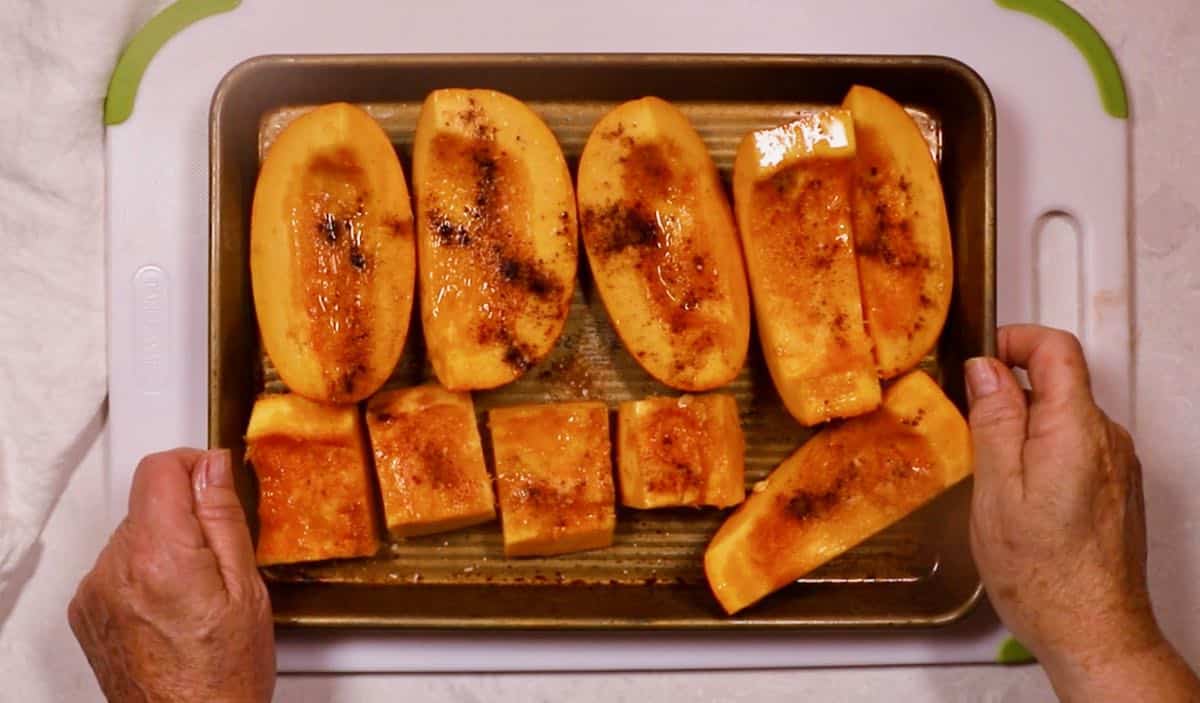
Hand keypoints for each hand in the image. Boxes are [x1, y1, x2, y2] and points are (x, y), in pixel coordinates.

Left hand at [69, 449, 274, 701]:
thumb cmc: (225, 675)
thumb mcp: (247, 588)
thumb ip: (223, 518)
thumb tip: (212, 466)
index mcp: (160, 557)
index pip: (159, 469)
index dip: (193, 465)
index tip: (214, 481)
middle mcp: (116, 570)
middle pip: (148, 502)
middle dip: (186, 515)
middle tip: (221, 559)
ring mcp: (96, 592)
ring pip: (134, 534)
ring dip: (165, 545)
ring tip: (198, 592)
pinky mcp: (88, 610)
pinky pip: (118, 566)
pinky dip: (145, 572)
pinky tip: (173, 606)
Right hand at [966, 324, 1198, 700]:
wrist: (1093, 631)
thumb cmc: (1043, 574)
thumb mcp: (997, 490)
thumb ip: (994, 421)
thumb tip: (985, 369)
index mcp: (1076, 430)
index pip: (1056, 348)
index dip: (1015, 340)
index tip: (980, 360)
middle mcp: (1107, 439)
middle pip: (1058, 382)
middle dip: (1009, 393)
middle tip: (969, 429)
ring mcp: (1117, 464)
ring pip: (1063, 417)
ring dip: (1023, 428)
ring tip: (992, 475)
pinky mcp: (1116, 487)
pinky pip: (1075, 447)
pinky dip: (1041, 454)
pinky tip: (1019, 496)